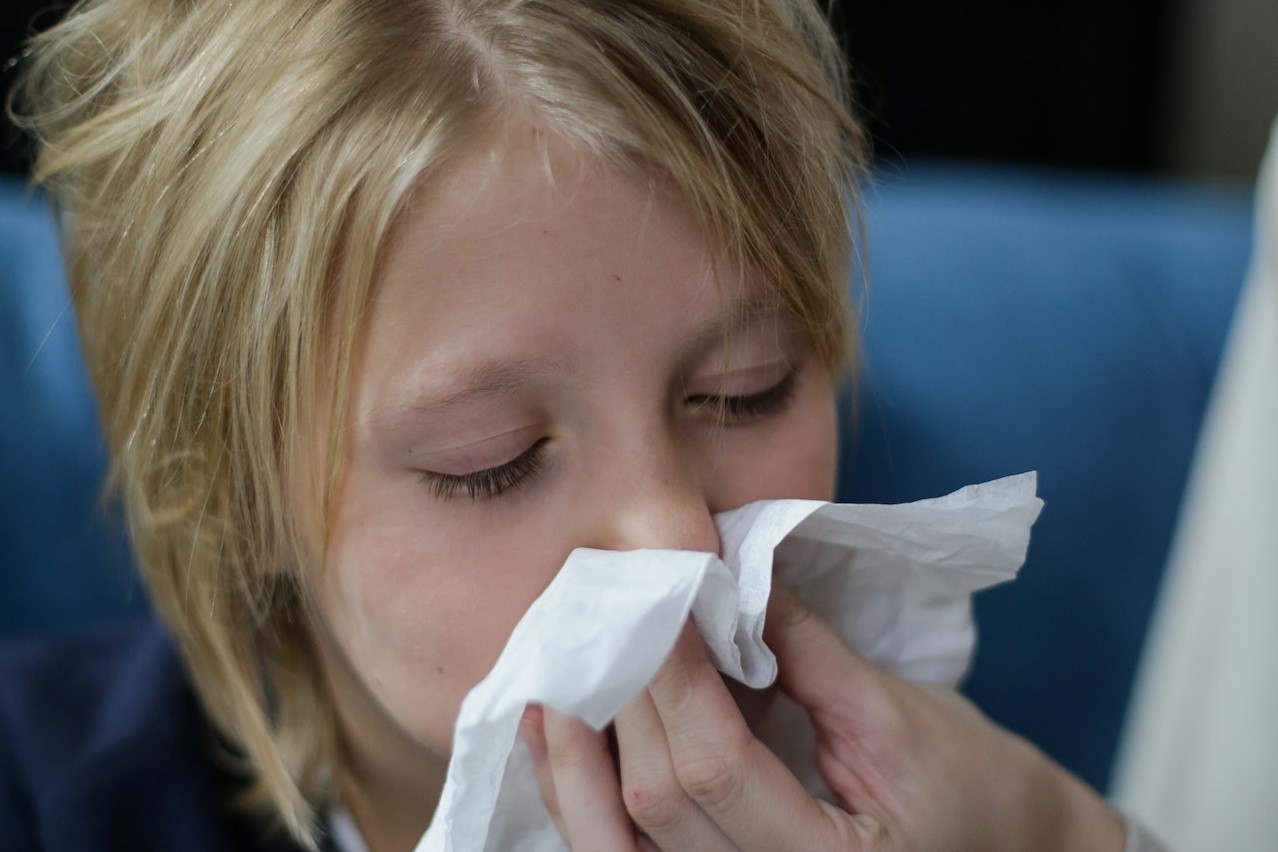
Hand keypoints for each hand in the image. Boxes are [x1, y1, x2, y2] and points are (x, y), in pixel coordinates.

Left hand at [518, 582, 1126, 850]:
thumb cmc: (971, 790)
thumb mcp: (897, 718)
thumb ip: (804, 654)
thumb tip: (724, 577)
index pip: (712, 770)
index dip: (671, 677)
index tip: (651, 596)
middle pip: (654, 806)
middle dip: (623, 699)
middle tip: (605, 610)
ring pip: (617, 848)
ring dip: (576, 760)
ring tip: (556, 678)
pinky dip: (584, 798)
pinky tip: (560, 738)